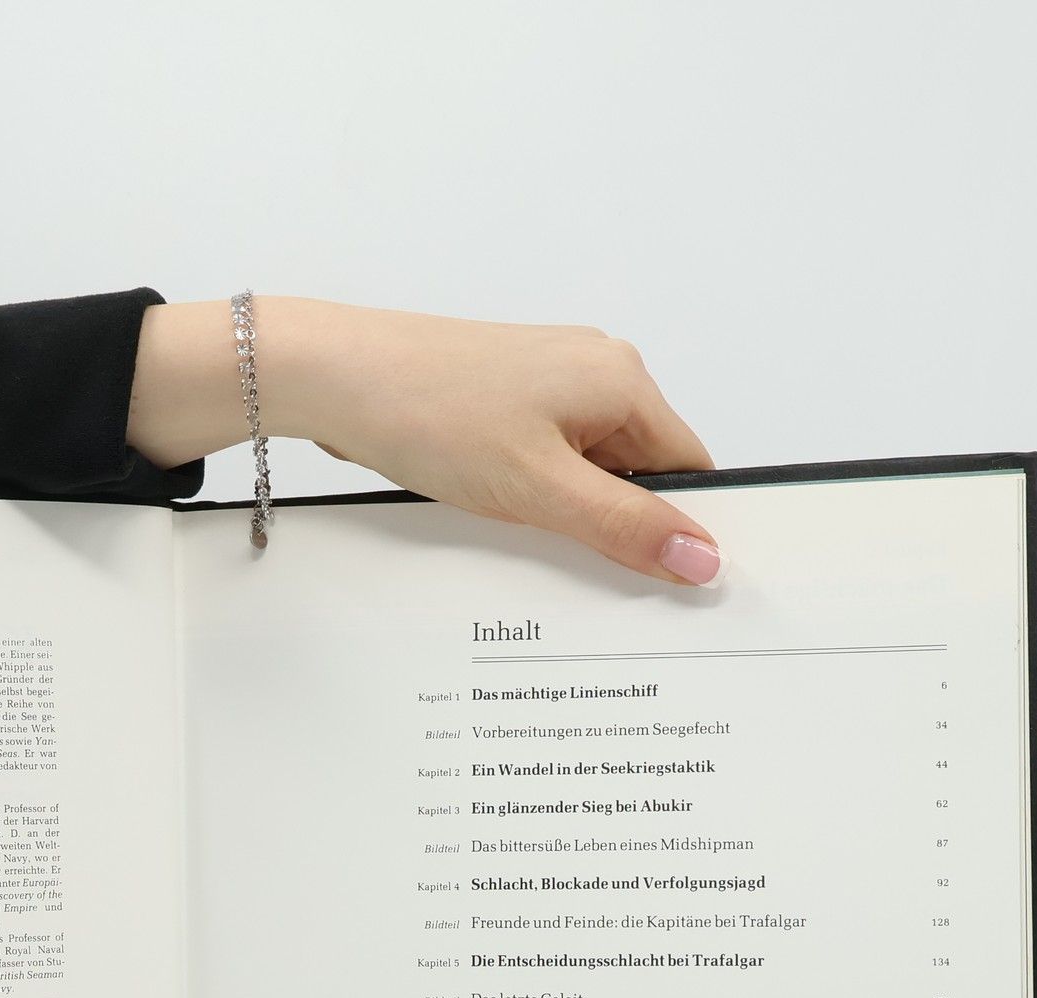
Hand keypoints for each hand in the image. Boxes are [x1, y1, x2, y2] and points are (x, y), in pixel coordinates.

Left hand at [128, 296, 720, 584]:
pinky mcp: (502, 404)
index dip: (683, 530)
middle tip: (593, 580)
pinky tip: (501, 520)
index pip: (688, 469)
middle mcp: (592, 372)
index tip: (676, 587)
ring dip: (569, 517)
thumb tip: (702, 556)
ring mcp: (544, 385)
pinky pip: (543, 465)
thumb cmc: (430, 411)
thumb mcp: (540, 488)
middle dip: (619, 528)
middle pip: (639, 473)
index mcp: (621, 380)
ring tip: (531, 541)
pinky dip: (532, 500)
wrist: (334, 378)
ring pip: (586, 474)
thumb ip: (625, 526)